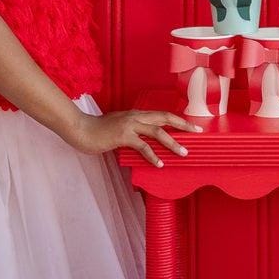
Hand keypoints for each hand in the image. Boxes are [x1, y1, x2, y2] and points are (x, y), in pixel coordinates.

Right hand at [69, 108, 200, 166]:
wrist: (81, 129)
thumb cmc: (99, 130)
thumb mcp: (120, 127)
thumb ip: (134, 131)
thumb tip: (147, 142)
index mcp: (136, 114)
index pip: (162, 114)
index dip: (178, 119)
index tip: (192, 125)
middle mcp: (136, 117)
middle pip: (165, 118)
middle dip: (183, 125)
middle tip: (197, 132)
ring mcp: (129, 125)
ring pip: (157, 132)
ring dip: (172, 143)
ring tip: (183, 152)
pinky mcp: (122, 136)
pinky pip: (142, 146)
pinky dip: (153, 155)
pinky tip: (159, 164)